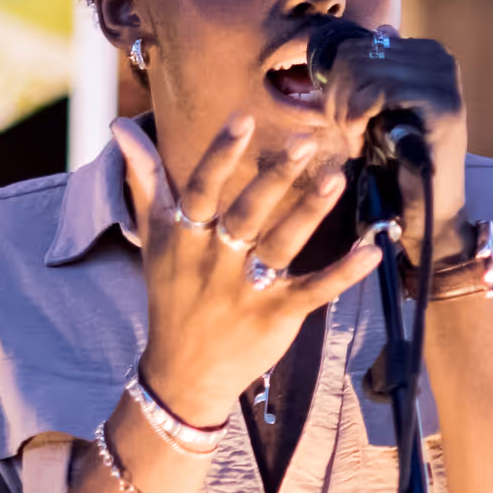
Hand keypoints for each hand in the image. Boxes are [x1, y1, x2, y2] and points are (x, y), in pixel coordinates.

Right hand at [116, 115, 381, 426]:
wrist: (182, 373)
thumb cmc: (172, 296)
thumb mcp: (155, 239)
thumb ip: (146, 181)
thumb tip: (121, 128)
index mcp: (185, 238)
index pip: (202, 189)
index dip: (220, 154)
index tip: (243, 118)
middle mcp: (214, 261)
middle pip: (246, 212)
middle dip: (274, 176)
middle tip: (306, 140)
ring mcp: (246, 290)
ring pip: (280, 244)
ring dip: (309, 211)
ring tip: (337, 179)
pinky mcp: (277, 315)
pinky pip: (313, 290)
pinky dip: (343, 273)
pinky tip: (371, 251)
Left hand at [319, 28, 471, 264]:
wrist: (429, 207)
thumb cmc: (402, 160)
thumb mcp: (387, 107)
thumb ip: (384, 70)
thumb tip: (383, 30)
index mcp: (428, 53)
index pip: (358, 46)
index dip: (336, 82)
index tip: (339, 117)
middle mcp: (440, 59)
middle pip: (356, 56)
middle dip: (336, 97)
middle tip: (343, 132)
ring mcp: (444, 80)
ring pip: (363, 72)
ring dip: (344, 111)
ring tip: (352, 139)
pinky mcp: (441, 104)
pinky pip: (377, 91)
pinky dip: (356, 119)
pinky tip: (360, 143)